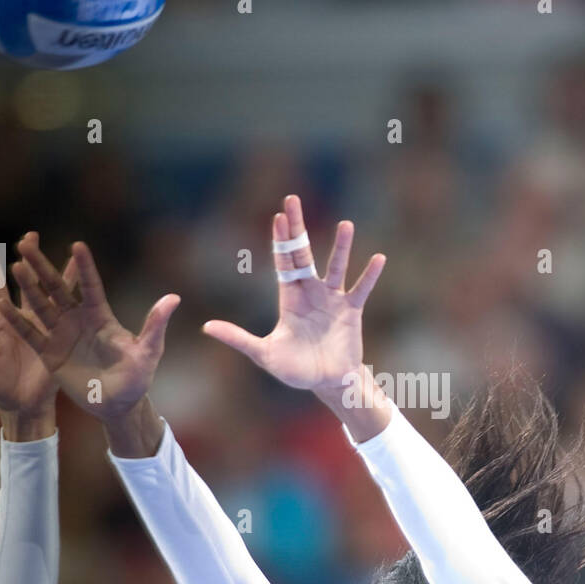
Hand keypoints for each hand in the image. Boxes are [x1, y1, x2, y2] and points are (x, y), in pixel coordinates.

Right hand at [0, 233, 179, 420]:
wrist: (117, 405)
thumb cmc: (137, 377)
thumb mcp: (148, 351)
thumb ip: (155, 325)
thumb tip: (174, 298)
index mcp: (101, 316)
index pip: (90, 285)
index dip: (84, 267)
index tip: (77, 245)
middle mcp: (79, 319)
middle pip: (58, 288)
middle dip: (43, 266)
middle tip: (27, 243)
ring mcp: (63, 334)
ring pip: (41, 306)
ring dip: (28, 287)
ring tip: (14, 266)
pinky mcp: (50, 352)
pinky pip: (31, 334)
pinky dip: (17, 320)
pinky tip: (2, 304)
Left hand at [0, 242, 60, 431]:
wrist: (24, 408)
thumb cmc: (1, 387)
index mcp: (6, 324)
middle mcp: (28, 321)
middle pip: (29, 284)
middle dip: (29, 260)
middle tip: (30, 236)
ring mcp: (47, 329)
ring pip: (53, 294)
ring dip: (57, 273)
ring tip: (63, 251)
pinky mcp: (63, 340)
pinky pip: (70, 316)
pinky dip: (77, 298)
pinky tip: (82, 281)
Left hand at [202, 194, 385, 395]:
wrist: (326, 383)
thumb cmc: (295, 369)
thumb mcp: (263, 353)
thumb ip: (238, 338)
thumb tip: (206, 327)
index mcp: (289, 299)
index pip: (283, 263)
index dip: (280, 241)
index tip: (278, 217)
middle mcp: (311, 293)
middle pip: (303, 254)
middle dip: (298, 229)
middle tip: (292, 200)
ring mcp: (332, 300)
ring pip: (336, 267)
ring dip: (341, 247)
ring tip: (345, 224)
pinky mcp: (351, 311)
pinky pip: (361, 289)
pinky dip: (370, 275)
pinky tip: (378, 258)